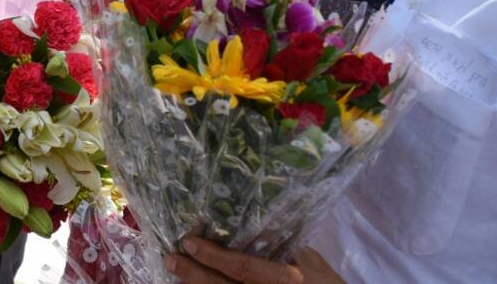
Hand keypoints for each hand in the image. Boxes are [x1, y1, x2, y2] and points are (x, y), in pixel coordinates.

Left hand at [163, 238, 342, 283]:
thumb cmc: (325, 280)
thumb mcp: (309, 259)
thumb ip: (282, 243)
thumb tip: (250, 218)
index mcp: (287, 278)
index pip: (245, 268)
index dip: (215, 257)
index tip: (190, 242)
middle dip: (195, 275)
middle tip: (171, 259)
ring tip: (175, 272)